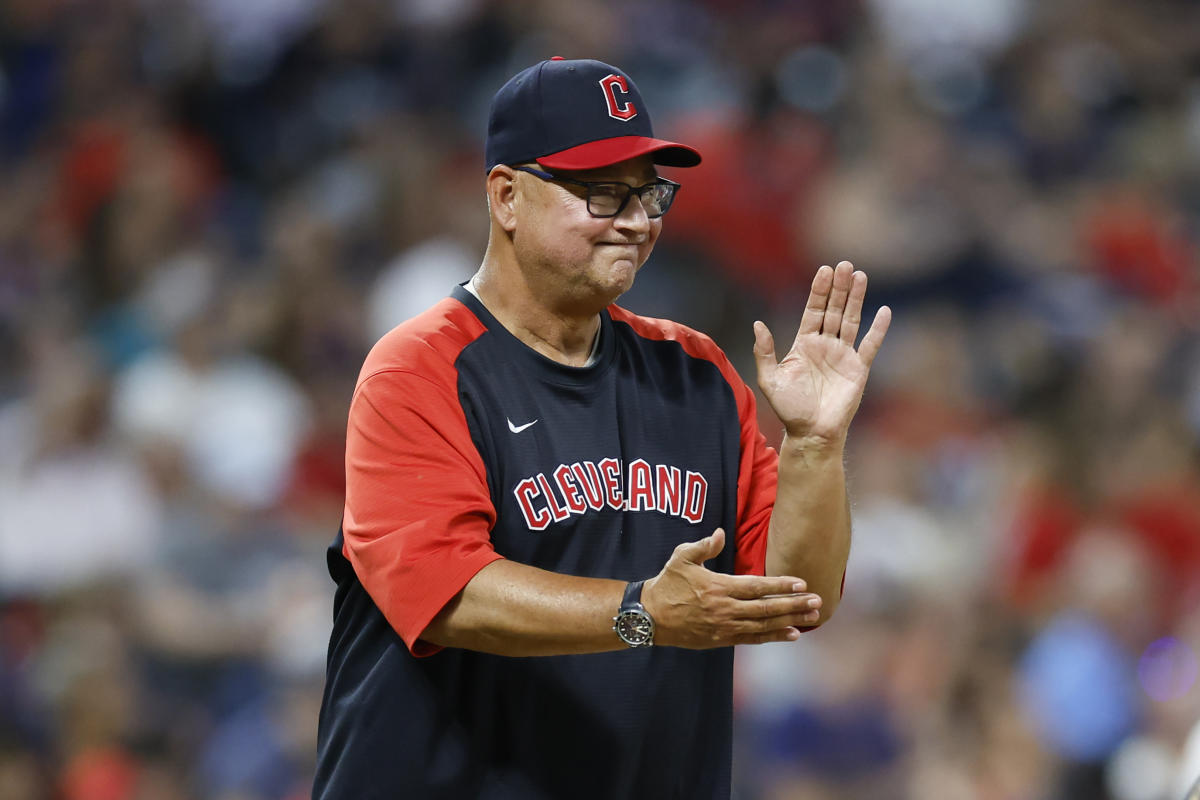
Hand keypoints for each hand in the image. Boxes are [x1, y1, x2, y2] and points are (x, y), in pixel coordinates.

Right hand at [641, 528, 821, 647]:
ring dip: (790, 622)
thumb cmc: (666, 584)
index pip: (756, 587)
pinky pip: (752, 639)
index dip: (780, 585)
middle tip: (817, 602)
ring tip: (812, 618)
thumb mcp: (681, 558)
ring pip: (764, 626)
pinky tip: (791, 634)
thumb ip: (704, 546)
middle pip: (766, 608)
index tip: (801, 584)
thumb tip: (721, 533)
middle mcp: (725, 609)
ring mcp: (724, 627)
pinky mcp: (721, 640)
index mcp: (718, 587)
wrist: (649, 616)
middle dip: (794, 605)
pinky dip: (773, 637)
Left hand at [753, 261, 890, 444]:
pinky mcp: (859, 369)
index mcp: (804, 344)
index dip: (818, 291)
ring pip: (851, 320)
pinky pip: (870, 345)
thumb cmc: (789, 409)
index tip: (824, 270)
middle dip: (838, 288)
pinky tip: (884, 311)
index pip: (813, 311)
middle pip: (833, 310)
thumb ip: (764, 351)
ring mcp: (843, 355)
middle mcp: (825, 345)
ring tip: (860, 276)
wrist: (811, 433)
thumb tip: (758, 324)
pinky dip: (878, 329)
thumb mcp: (770, 379)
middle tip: (844, 265)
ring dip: (856, 299)